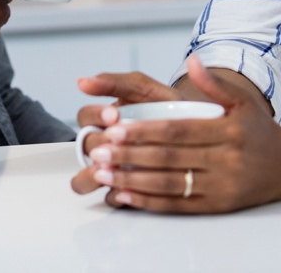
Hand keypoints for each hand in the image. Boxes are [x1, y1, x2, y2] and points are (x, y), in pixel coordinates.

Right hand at [69, 71, 181, 194]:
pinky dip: (116, 194)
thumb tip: (81, 81)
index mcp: (106, 120)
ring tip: (113, 168)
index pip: (85, 116)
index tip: (114, 115)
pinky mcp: (124, 191)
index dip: (95, 116)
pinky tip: (129, 188)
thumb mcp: (146, 89)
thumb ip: (117, 83)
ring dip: (94, 174)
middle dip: (99, 145)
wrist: (199, 131)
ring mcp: (112, 169)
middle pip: (85, 147)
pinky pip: (109, 198)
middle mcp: (105, 145)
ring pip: (85, 178)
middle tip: (117, 142)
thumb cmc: (169, 109)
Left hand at [79, 57, 280, 212]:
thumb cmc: (259, 130)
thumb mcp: (242, 101)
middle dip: (129, 155)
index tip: (115, 129)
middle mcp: (225, 161)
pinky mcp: (216, 207)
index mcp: (228, 131)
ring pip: (168, 185)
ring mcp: (220, 187)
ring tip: (101, 173)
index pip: (178, 131)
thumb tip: (191, 61)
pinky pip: (177, 205)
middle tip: (97, 151)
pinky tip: (124, 194)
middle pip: (169, 158)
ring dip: (131, 180)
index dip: (145, 131)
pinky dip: (147, 201)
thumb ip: (214, 83)